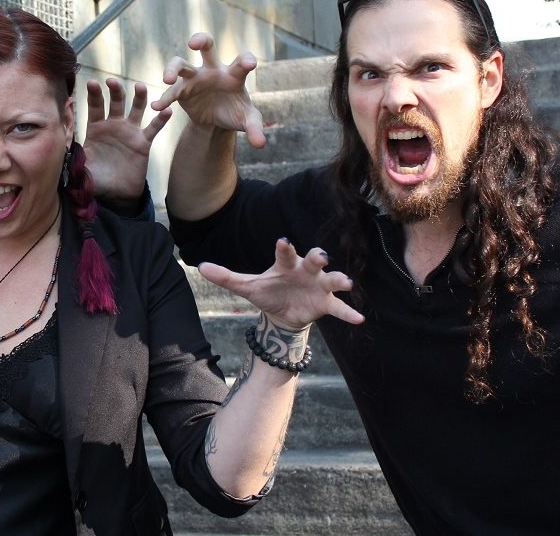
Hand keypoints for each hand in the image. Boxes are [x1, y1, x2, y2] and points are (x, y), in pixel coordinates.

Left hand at [82, 77, 171, 201]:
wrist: (116, 193)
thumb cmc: (97, 178)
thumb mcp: (82, 167)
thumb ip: (73, 158)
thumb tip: (58, 152)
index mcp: (96, 128)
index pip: (95, 107)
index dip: (94, 95)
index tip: (91, 83)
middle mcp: (114, 126)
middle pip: (116, 103)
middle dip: (115, 91)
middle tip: (113, 82)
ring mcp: (130, 132)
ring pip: (136, 109)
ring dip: (139, 97)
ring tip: (140, 86)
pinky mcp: (143, 142)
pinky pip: (153, 128)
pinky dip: (161, 119)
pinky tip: (167, 110)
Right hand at [154, 32, 265, 148]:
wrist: (217, 119)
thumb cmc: (235, 112)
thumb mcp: (247, 121)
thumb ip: (255, 129)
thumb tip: (260, 144)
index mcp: (234, 74)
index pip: (241, 62)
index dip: (246, 60)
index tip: (250, 64)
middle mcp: (213, 70)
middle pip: (207, 46)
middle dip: (201, 40)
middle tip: (193, 43)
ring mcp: (195, 77)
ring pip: (181, 64)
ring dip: (172, 68)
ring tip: (167, 80)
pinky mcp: (182, 89)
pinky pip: (171, 92)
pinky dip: (164, 99)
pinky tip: (156, 107)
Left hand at [198, 238, 362, 329]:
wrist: (283, 313)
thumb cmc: (268, 291)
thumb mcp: (247, 286)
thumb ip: (226, 277)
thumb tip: (200, 266)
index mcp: (286, 263)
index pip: (285, 252)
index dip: (285, 247)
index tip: (283, 241)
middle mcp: (306, 271)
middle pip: (315, 260)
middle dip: (319, 257)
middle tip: (321, 256)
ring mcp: (318, 286)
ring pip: (331, 279)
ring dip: (339, 279)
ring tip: (346, 283)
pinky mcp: (325, 304)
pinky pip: (339, 308)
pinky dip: (348, 312)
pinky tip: (359, 319)